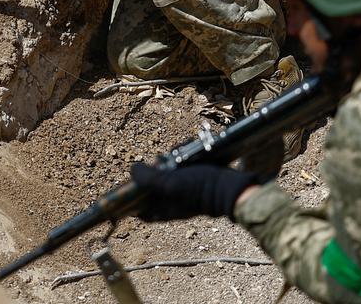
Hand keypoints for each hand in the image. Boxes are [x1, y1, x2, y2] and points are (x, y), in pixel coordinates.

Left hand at [129, 162, 260, 221]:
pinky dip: (184, 159)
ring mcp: (184, 193)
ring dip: (171, 161)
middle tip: (160, 161)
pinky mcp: (195, 182)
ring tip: (179, 152)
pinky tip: (189, 150)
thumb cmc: (200, 188)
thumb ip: (149, 179)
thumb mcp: (170, 184)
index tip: (130, 182)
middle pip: (153, 189)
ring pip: (168, 176)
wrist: (231, 187)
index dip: (132, 198)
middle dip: (155, 171)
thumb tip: (133, 170)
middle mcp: (173, 203)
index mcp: (164, 210)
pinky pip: (183, 170)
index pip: (141, 210)